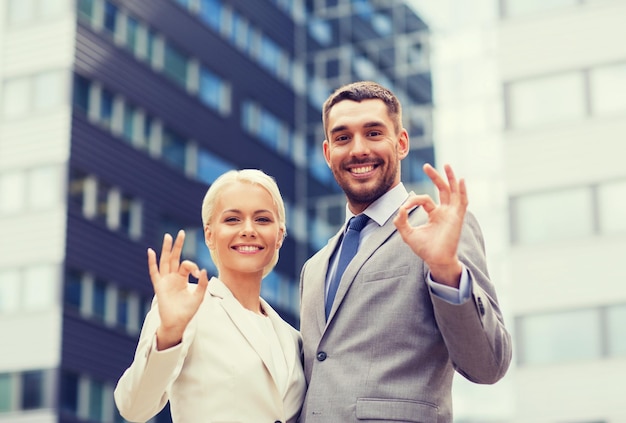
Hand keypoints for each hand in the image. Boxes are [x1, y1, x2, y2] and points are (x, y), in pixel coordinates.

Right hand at [147, 230, 208, 349]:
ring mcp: (165, 281)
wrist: (177, 323)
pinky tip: (151, 251)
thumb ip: (202, 284)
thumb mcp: (199, 296)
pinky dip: (152, 262)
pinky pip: (154, 272)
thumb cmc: (188, 311)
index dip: (192, 266)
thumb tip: (203, 270)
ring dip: (166, 249)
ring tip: (168, 236)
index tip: (196, 273)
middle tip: (180, 233)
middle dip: (177, 245)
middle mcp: (172, 277)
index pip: (186, 265)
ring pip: (165, 261)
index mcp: (182, 278)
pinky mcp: (159, 287)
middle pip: (174, 257)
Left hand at [393, 164, 465, 286]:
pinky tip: (460, 180)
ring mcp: (452, 213)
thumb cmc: (424, 249)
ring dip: (450, 178)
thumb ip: (401, 222)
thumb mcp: (408, 234)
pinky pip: (462, 201)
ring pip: (453, 191)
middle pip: (442, 189)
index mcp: (434, 214)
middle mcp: (445, 211)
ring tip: (446, 165)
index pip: (424, 199)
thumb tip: (399, 209)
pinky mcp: (457, 217)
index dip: (413, 200)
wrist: (435, 260)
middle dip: (435, 176)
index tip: (403, 208)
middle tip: (425, 166)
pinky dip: (462, 190)